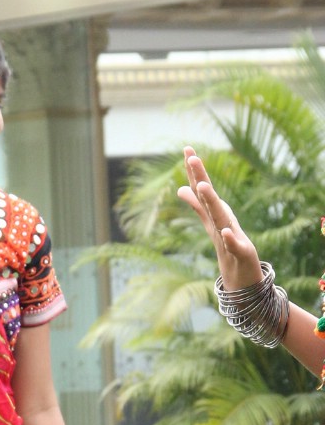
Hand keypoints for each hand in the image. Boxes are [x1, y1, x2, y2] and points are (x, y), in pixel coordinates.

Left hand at [177, 148, 261, 289]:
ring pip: (221, 218)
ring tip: (203, 186)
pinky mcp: (241, 254)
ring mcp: (233, 236)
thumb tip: (180, 188)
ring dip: (213, 202)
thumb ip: (197, 205)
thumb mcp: (210, 222)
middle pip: (210, 198)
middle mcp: (223, 220)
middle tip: (192, 157)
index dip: (194, 171)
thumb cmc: (229, 245)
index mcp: (215, 213)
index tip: (187, 150)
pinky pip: (235, 246)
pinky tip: (226, 232)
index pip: (202, 189)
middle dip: (202, 178)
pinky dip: (231, 239)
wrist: (243, 275)